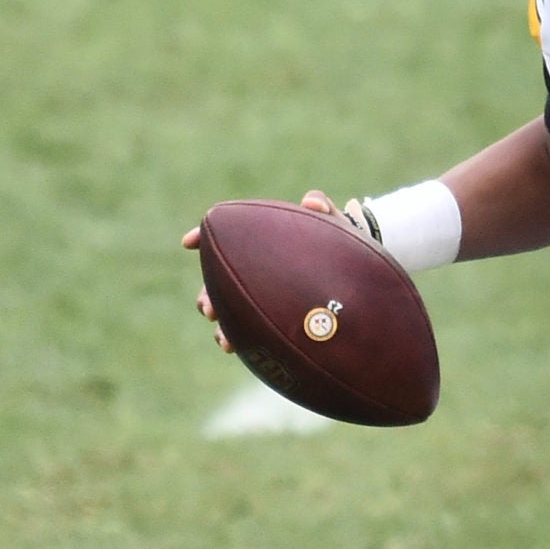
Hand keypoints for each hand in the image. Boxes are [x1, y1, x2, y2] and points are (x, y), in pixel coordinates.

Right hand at [184, 189, 344, 353]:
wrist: (361, 274)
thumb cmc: (343, 243)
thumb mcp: (336, 225)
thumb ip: (324, 209)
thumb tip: (311, 202)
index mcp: (261, 240)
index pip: (224, 236)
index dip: (203, 236)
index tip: (188, 242)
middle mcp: (255, 267)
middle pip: (219, 279)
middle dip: (209, 294)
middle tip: (209, 309)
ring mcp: (263, 292)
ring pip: (230, 307)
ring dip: (222, 321)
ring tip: (224, 338)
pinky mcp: (274, 314)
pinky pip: (249, 327)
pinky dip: (237, 336)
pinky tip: (234, 347)